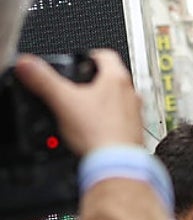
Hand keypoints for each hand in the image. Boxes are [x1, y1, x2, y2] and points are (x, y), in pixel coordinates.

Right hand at [13, 50, 141, 153]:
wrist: (116, 164)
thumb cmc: (98, 133)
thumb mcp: (62, 100)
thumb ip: (43, 80)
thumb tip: (28, 66)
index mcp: (117, 79)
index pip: (106, 55)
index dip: (88, 56)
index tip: (79, 62)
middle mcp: (132, 95)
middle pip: (112, 79)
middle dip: (93, 82)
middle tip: (77, 89)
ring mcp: (136, 115)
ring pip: (118, 101)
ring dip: (102, 103)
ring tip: (85, 110)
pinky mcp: (136, 133)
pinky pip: (122, 121)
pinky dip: (109, 122)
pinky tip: (95, 130)